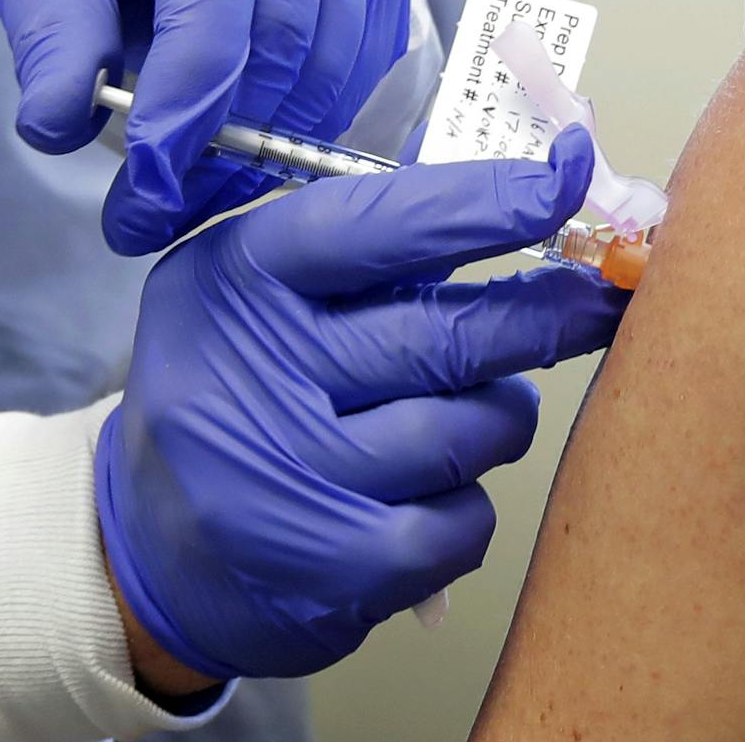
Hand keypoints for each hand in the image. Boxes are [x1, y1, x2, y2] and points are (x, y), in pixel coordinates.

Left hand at [0, 0, 410, 254]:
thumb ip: (52, 33)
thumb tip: (56, 125)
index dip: (189, 82)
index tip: (150, 175)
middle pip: (288, 16)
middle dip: (227, 134)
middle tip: (161, 210)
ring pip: (338, 47)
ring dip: (273, 143)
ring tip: (200, 195)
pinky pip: (367, 53)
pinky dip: (316, 118)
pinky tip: (257, 151)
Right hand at [97, 127, 629, 679]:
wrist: (148, 548)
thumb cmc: (231, 394)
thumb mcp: (256, 295)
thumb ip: (365, 255)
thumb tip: (521, 208)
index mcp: (236, 278)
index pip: (379, 226)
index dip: (485, 203)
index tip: (564, 178)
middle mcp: (253, 369)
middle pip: (447, 336)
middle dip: (544, 318)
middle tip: (596, 304)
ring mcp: (290, 474)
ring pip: (471, 430)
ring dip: (498, 419)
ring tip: (469, 416)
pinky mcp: (330, 566)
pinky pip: (464, 521)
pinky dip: (468, 506)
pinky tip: (429, 497)